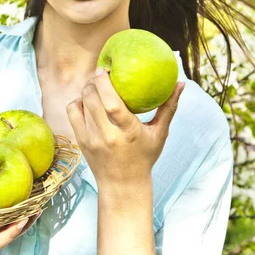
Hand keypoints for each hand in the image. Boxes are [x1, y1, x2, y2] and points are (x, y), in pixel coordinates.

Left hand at [66, 67, 184, 188]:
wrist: (122, 185)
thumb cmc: (144, 157)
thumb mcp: (159, 134)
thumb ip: (169, 107)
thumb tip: (181, 83)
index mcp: (128, 132)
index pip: (112, 104)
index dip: (104, 83)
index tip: (105, 70)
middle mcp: (107, 135)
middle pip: (92, 99)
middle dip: (93, 81)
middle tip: (101, 74)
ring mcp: (91, 139)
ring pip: (81, 103)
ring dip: (87, 90)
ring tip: (96, 86)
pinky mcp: (80, 140)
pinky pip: (72, 112)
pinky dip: (77, 102)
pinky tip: (87, 101)